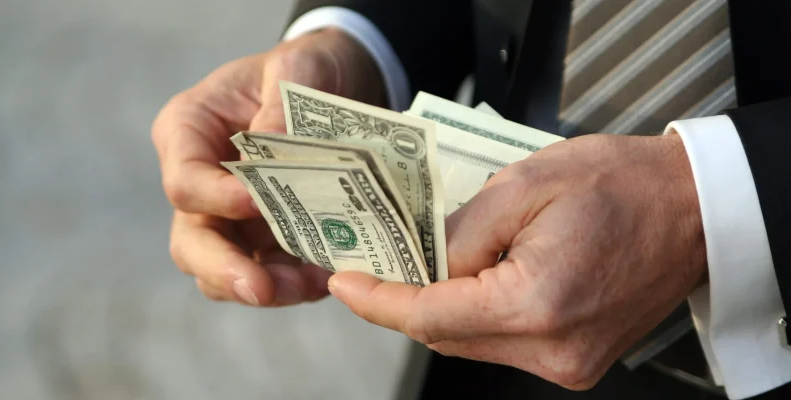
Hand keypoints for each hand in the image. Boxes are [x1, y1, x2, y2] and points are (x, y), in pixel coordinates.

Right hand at [152, 28, 386, 306]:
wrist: (333, 84)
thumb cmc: (304, 68)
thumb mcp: (296, 67)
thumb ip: (280, 106)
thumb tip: (269, 159)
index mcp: (189, 131)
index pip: (185, 182)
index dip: (217, 200)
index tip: (258, 203)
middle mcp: (202, 181)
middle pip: (192, 243)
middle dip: (226, 270)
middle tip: (262, 289)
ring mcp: (231, 216)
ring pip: (226, 270)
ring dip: (266, 286)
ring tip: (309, 285)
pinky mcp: (266, 237)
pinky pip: (270, 272)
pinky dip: (295, 283)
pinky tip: (326, 277)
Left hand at [327, 133, 707, 388]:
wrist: (692, 207)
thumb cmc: (624, 185)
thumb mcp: (526, 183)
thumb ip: (461, 230)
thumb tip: (422, 259)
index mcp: (538, 303)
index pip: (430, 316)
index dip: (378, 300)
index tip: (345, 283)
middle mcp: (553, 348)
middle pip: (445, 335)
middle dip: (404, 300)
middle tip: (374, 264)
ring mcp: (567, 362)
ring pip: (470, 342)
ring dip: (439, 306)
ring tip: (422, 265)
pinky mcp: (575, 359)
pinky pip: (501, 343)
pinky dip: (474, 315)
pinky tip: (469, 280)